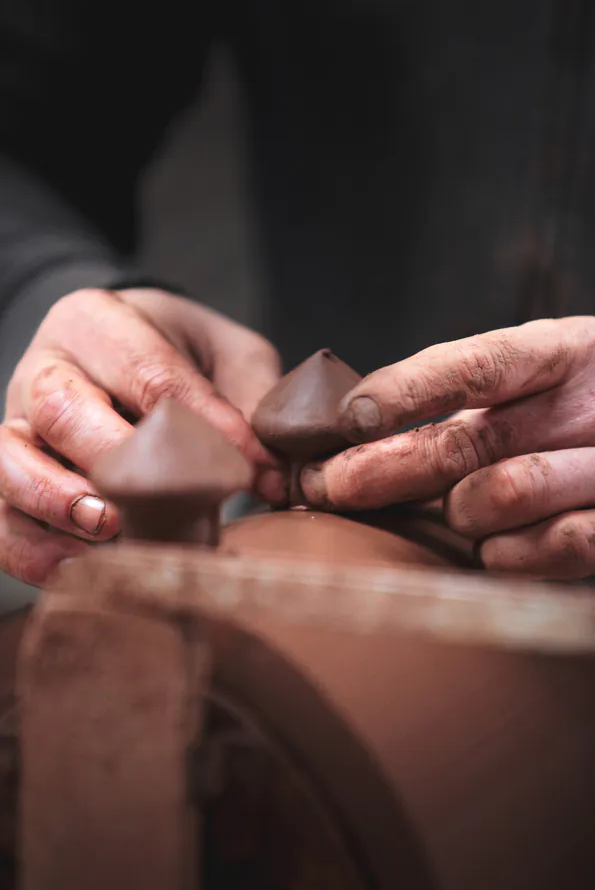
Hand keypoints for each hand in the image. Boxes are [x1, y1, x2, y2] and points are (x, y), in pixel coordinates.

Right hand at [1, 287, 283, 585]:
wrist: (126, 359)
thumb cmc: (182, 357)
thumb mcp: (228, 356)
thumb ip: (250, 402)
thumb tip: (273, 477)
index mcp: (98, 322)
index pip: (149, 372)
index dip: (202, 423)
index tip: (248, 468)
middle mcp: (46, 369)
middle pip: (62, 408)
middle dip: (113, 457)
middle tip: (161, 496)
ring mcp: (16, 426)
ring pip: (8, 460)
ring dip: (56, 501)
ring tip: (109, 529)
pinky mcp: (4, 480)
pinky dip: (34, 550)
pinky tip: (82, 567)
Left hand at [300, 317, 594, 580]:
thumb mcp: (555, 377)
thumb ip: (475, 399)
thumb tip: (359, 436)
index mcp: (569, 350)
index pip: (476, 362)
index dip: (405, 390)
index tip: (346, 419)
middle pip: (475, 436)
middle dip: (389, 468)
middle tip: (331, 489)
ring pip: (512, 492)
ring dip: (460, 514)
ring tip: (456, 517)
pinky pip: (560, 549)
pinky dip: (512, 556)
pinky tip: (496, 553)